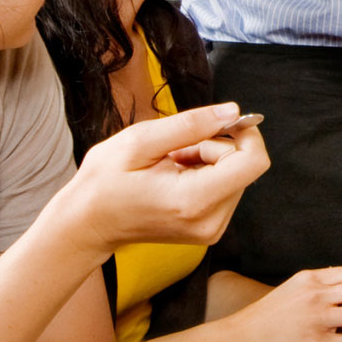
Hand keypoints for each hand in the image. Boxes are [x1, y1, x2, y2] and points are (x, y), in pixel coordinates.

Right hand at [59, 103, 270, 258]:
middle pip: (243, 166)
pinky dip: (205, 175)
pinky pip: (224, 189)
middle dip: (215, 146)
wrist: (87, 224)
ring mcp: (210, 229)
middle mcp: (209, 221)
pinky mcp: (209, 229)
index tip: (221, 121)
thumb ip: (191, 124)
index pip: (253, 161)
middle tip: (174, 150)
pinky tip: (173, 177)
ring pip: (235, 176)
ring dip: (208, 160)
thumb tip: (232, 112)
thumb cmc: (104, 183)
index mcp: (194, 200)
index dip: (245, 133)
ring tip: (169, 165)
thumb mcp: (140, 141)